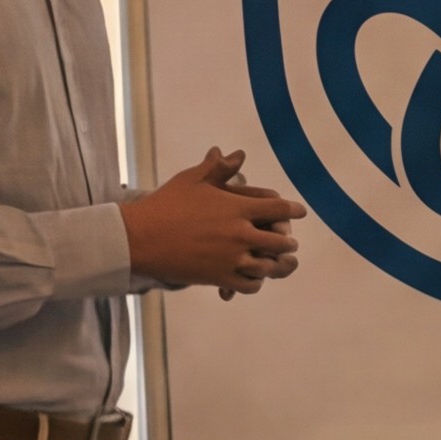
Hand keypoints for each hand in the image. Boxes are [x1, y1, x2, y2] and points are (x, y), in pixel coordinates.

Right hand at [121, 147, 301, 298]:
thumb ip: (219, 168)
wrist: (140, 238)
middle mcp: (240, 234)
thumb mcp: (193, 179)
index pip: (278, 209)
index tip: (300, 211)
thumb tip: (239, 154)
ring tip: (278, 263)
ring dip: (275, 264)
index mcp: (237, 208)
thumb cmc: (165, 204)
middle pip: (280, 241)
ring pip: (268, 267)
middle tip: (289, 242)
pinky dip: (255, 282)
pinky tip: (254, 278)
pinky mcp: (219, 278)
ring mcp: (231, 259)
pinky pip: (249, 285)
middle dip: (287, 241)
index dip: (292, 209)